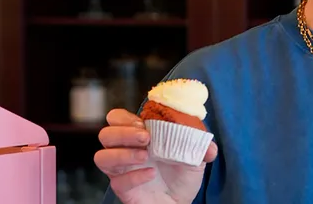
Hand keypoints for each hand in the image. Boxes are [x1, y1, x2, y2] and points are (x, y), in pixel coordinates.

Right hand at [94, 109, 217, 203]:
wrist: (181, 201)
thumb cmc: (182, 174)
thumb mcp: (196, 156)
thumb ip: (202, 146)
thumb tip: (211, 147)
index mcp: (138, 135)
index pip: (116, 118)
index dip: (124, 118)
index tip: (143, 122)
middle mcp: (124, 150)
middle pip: (105, 135)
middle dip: (123, 133)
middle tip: (146, 138)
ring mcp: (121, 170)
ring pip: (101, 157)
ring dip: (122, 153)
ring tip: (145, 156)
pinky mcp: (122, 189)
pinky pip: (117, 181)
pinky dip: (134, 176)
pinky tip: (150, 174)